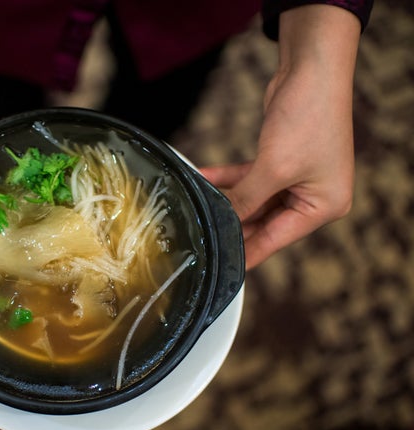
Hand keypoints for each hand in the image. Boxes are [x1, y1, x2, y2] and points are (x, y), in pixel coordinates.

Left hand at [200, 5, 361, 269]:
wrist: (311, 70)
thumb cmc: (307, 119)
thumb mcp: (273, 168)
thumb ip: (246, 200)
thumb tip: (222, 223)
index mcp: (323, 207)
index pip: (276, 239)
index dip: (247, 252)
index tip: (221, 268)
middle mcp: (312, 197)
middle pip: (263, 221)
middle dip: (232, 224)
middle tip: (200, 236)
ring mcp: (295, 178)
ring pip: (252, 200)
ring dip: (225, 200)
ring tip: (196, 208)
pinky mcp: (279, 161)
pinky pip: (248, 179)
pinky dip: (227, 179)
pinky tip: (203, 179)